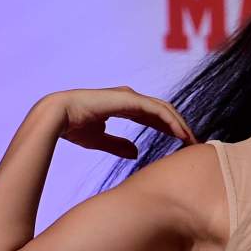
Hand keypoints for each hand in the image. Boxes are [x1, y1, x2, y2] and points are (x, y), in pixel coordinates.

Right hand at [40, 86, 195, 157]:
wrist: (57, 117)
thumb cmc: (74, 127)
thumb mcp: (100, 140)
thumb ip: (118, 145)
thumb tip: (135, 153)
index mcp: (124, 106)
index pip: (154, 116)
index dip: (168, 128)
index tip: (181, 143)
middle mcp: (130, 98)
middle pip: (163, 111)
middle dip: (179, 126)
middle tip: (193, 143)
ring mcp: (130, 96)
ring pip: (164, 110)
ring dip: (180, 125)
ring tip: (191, 141)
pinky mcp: (130, 99)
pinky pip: (158, 110)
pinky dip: (171, 122)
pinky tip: (180, 134)